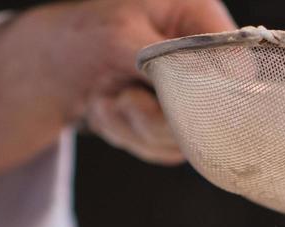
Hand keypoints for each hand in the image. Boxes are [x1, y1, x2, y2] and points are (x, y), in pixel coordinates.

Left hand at [0, 0, 236, 183]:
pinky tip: (107, 108)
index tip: (171, 100)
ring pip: (184, 138)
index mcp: (198, 18)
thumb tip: (203, 89)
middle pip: (211, 112)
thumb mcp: (121, 38)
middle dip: (157, 117)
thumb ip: (167, 63)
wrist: (48, 64)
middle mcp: (200, 58)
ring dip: (133, 128)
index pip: (236, 66)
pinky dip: (126, 135)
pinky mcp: (172, 124)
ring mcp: (188, 95)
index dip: (211, 93)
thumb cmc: (82, 34)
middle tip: (123, 99)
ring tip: (105, 98)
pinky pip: (163, 150)